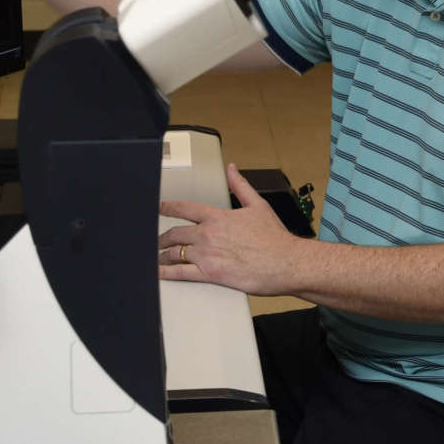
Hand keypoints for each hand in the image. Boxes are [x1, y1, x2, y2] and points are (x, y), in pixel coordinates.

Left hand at [157, 164, 302, 292]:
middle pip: (174, 234)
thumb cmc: (275, 238)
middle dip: (162, 238)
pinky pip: (180, 272)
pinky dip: (165, 273)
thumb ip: (240, 186)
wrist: (286, 262)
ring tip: (158, 258)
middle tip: (157, 242)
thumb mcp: (258, 205)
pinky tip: (159, 273)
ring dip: (162, 255)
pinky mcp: (210, 274)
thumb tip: (232, 169)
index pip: (184, 208)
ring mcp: (207, 254)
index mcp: (218, 217)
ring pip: (174, 253)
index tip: (159, 208)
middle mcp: (208, 234)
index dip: (167, 207)